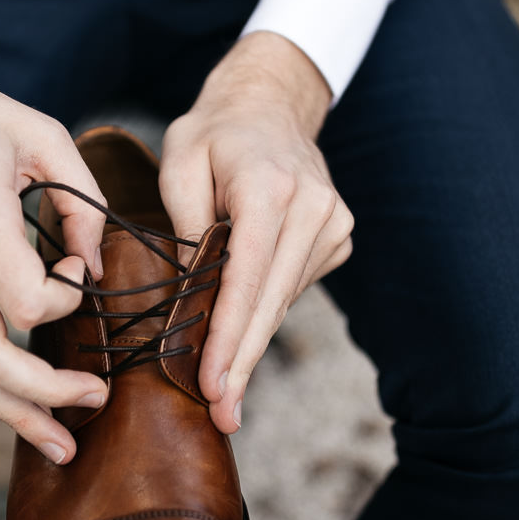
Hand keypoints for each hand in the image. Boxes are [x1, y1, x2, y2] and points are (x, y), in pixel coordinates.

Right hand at [0, 11, 110, 463]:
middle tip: (94, 402)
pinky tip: (19, 400)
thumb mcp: (39, 133)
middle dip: (43, 397)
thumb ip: (82, 200)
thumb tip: (98, 264)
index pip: (28, 302)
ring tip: (58, 442)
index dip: (68, 301)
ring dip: (12, 412)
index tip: (80, 265)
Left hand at [158, 30, 352, 433]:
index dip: (228, 338)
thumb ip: (185, 224)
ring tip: (225, 393)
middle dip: (241, 363)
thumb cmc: (215, 133)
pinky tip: (239, 335)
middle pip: (271, 303)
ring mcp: (333, 223)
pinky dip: (264, 312)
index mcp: (271, 188)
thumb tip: (195, 292)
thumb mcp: (180, 161)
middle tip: (223, 416)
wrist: (271, 104)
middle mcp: (314, 208)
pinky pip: (292, 287)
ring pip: (283, 302)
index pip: (247, 279)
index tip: (212, 384)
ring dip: (250, 344)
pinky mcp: (338, 237)